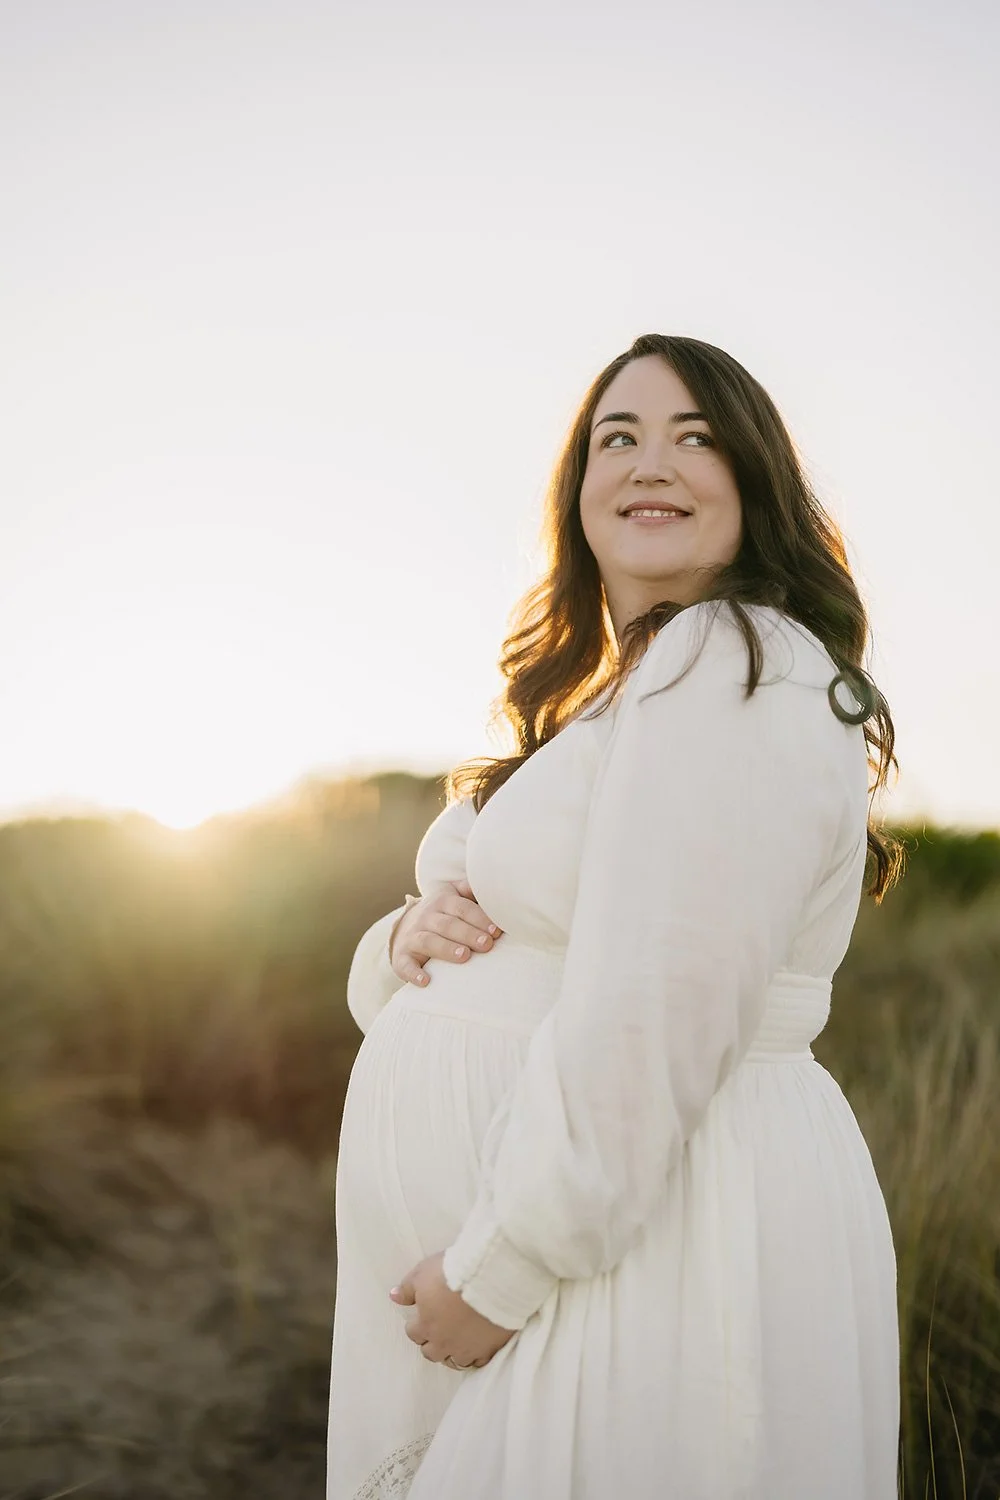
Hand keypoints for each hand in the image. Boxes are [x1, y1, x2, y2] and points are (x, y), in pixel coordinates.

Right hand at [389, 880, 503, 988]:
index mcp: (442, 901)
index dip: (480, 919)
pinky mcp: (402, 957)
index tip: (496, 931)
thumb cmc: (442, 915)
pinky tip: (425, 981)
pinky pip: (406, 965)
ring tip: (464, 956)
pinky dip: (414, 973)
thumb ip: (471, 891)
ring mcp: (412, 937)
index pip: (462, 908)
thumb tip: (494, 885)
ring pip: (429, 941)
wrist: (405, 929)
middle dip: (468, 934)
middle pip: (448, 924)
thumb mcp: (453, 896)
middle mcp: (426, 917)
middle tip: (486, 944)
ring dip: (446, 949)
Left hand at [389, 1251, 516, 1369]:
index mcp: (426, 1326)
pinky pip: (479, 1361)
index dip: (416, 1325)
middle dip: (431, 1342)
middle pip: (431, 1353)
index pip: (413, 1334)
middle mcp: (444, 1342)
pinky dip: (475, 1355)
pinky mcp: (490, 1348)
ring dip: (452, 1352)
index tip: (421, 1317)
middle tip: (437, 1328)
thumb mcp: (422, 1273)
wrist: (490, 1277)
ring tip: (455, 1340)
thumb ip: (407, 1288)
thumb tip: (394, 1297)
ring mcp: (467, 1348)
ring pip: (455, 1361)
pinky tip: (476, 1345)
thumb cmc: (452, 1273)